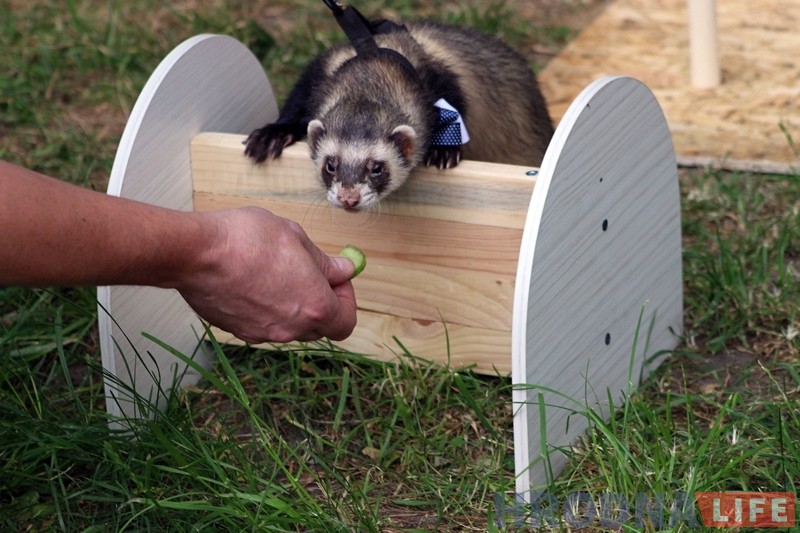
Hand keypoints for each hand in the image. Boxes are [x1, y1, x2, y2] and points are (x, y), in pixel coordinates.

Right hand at [177, 207, 356, 343]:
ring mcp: (263, 333)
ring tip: (275, 271)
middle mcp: (291, 328)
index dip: (346, 300)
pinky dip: (266, 308)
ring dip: (292, 305)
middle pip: (319, 326)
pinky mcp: (238, 331)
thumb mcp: (296, 238)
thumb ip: (323, 262)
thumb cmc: (248, 239)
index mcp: (314, 306)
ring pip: (290, 325)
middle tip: (309, 272)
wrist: (196, 253)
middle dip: (320, 301)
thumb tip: (343, 270)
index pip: (345, 322)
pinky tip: (251, 280)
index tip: (335, 279)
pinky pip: (263, 323)